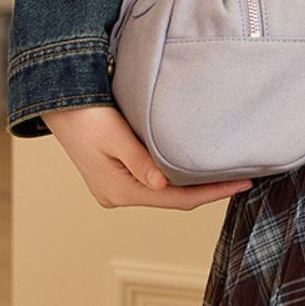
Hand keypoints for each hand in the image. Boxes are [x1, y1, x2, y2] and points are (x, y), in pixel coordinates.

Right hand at [39, 105, 254, 208]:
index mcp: (120, 191)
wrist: (60, 106)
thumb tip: (164, 184)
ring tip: (226, 173)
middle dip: (209, 191)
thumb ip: (139, 160)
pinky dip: (178, 178)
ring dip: (194, 185)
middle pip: (174, 199)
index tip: (242, 183)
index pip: (177, 199)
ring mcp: (117, 189)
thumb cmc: (86, 116)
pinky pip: (155, 183)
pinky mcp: (117, 176)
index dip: (212, 193)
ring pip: (166, 192)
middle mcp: (118, 196)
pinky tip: (195, 167)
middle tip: (244, 178)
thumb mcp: (114, 135)